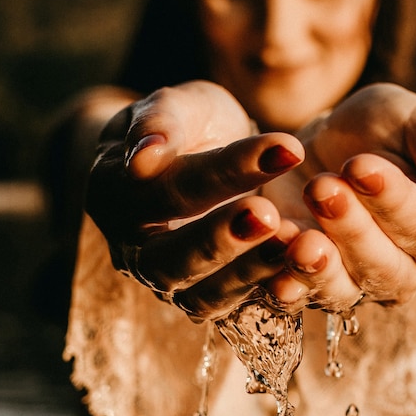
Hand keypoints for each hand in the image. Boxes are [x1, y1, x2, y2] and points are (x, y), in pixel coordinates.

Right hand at [85, 81, 304, 319]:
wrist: (196, 156)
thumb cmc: (186, 124)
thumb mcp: (176, 105)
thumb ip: (160, 122)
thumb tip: (142, 158)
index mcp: (113, 192)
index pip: (169, 184)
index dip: (226, 168)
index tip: (286, 147)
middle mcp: (133, 248)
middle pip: (169, 259)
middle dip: (221, 239)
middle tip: (270, 214)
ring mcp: (168, 282)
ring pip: (200, 296)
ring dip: (247, 273)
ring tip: (293, 243)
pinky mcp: (206, 299)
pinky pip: (234, 310)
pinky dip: (267, 295)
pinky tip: (302, 270)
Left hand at [262, 83, 415, 311]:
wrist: (326, 138)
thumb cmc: (386, 130)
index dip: (393, 199)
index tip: (360, 166)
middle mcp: (401, 270)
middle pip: (383, 266)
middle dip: (352, 228)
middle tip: (323, 186)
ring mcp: (352, 284)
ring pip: (341, 291)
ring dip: (317, 267)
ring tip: (298, 237)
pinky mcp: (303, 283)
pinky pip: (295, 294)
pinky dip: (282, 280)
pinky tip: (269, 255)